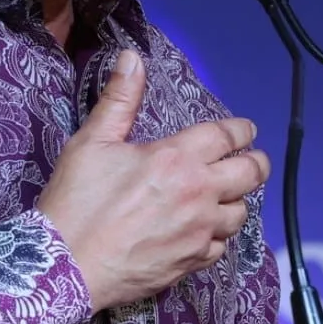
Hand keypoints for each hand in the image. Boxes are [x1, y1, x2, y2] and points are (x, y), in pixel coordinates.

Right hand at [36, 48, 269, 312]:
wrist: (65, 266)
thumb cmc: (77, 200)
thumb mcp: (92, 141)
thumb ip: (120, 98)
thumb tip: (131, 57)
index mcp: (177, 158)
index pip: (226, 136)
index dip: (242, 130)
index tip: (247, 129)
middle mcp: (198, 193)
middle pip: (250, 174)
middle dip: (257, 163)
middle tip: (254, 160)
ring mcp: (199, 231)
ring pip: (240, 213)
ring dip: (237, 200)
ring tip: (228, 195)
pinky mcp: (191, 263)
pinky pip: (221, 247)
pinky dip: (218, 236)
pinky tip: (206, 232)